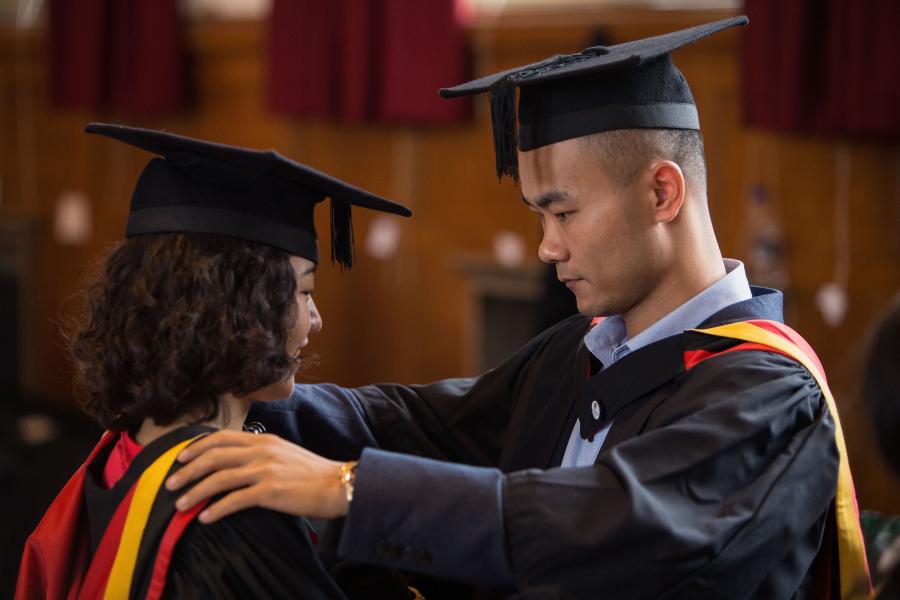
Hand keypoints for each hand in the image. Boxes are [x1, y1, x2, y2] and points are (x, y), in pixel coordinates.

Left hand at [165, 430, 349, 522]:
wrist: (338, 483)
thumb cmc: (313, 473)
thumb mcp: (284, 453)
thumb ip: (261, 453)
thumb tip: (237, 463)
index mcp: (264, 440)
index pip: (222, 438)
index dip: (197, 447)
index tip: (180, 458)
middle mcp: (262, 450)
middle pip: (214, 456)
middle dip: (187, 471)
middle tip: (170, 484)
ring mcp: (266, 470)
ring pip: (219, 478)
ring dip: (195, 492)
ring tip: (180, 505)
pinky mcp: (271, 491)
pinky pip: (235, 500)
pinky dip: (216, 509)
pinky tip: (205, 518)